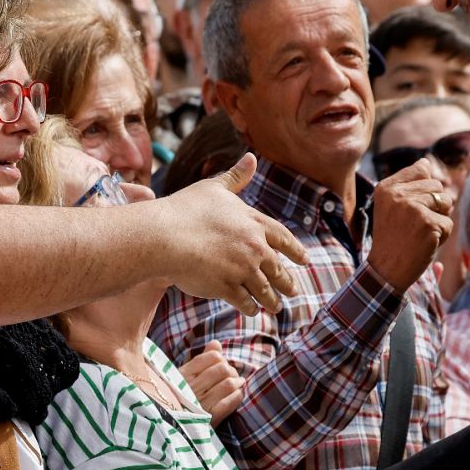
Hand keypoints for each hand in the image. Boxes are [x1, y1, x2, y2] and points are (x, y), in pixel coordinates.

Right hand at [149, 154, 306, 315]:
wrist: (164, 235)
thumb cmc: (185, 209)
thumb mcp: (213, 187)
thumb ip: (236, 176)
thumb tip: (251, 158)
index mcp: (253, 222)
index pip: (283, 238)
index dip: (295, 250)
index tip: (305, 260)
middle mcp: (254, 247)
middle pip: (277, 268)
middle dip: (287, 282)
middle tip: (294, 291)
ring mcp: (242, 269)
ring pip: (265, 289)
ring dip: (272, 301)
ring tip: (276, 308)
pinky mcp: (226, 287)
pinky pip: (245, 302)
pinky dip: (250, 308)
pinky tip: (252, 311)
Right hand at [179, 341, 243, 425]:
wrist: (172, 428)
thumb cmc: (183, 397)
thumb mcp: (186, 376)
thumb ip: (202, 358)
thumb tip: (216, 343)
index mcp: (183, 375)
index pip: (212, 357)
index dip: (221, 359)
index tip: (222, 365)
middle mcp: (190, 388)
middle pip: (222, 369)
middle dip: (232, 371)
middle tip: (233, 376)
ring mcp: (200, 404)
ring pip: (228, 384)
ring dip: (237, 383)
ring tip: (238, 385)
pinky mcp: (209, 419)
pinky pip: (229, 403)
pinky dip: (237, 397)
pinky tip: (237, 396)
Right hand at [370, 159, 454, 289]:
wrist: (386, 270)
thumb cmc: (392, 238)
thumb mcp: (391, 206)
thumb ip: (407, 183)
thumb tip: (426, 162)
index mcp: (386, 187)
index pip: (422, 169)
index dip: (425, 190)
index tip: (411, 210)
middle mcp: (397, 194)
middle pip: (437, 186)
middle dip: (434, 206)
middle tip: (415, 226)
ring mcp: (413, 207)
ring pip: (446, 202)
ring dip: (440, 220)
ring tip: (420, 233)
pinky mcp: (428, 223)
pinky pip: (449, 223)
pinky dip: (442, 237)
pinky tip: (425, 244)